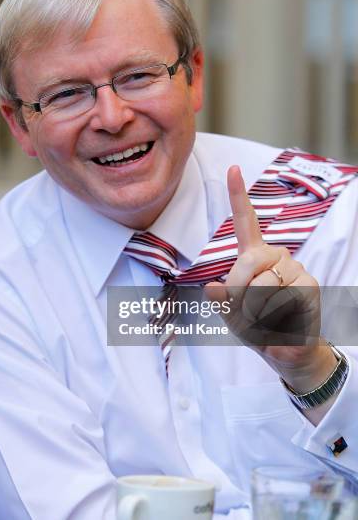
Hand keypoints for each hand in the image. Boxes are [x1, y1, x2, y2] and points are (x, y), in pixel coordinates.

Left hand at [205, 165, 336, 393]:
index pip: (245, 221)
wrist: (287, 351)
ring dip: (255, 311)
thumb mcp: (231, 315)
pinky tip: (284, 319)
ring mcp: (294, 267)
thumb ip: (222, 301)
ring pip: (261, 285)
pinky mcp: (309, 284)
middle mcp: (275, 255)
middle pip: (245, 263)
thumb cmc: (258, 328)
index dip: (238, 195)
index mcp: (254, 256)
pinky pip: (280, 299)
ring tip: (267, 318)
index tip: (233, 169)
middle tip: (245, 312)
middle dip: (238, 293)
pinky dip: (273, 316)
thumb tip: (212, 288)